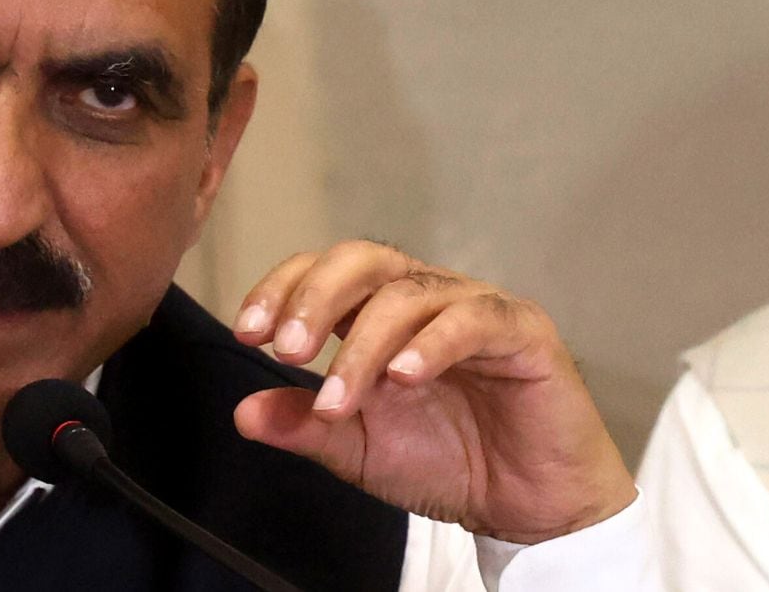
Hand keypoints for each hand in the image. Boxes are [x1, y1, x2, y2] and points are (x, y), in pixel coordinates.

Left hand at [230, 241, 634, 543]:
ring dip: (364, 344)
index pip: (322, 270)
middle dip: (315, 299)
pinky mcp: (523, 331)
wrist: (525, 507)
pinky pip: (473, 320)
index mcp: (378, 311)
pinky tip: (404, 378)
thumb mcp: (358, 448)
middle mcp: (425, 295)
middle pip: (362, 261)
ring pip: (408, 294)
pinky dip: (431, 345)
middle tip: (287, 351)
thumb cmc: (446, 463)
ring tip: (339, 396)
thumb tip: (242, 414)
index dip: (282, 290)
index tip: (248, 332)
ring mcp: (475, 307)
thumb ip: (304, 426)